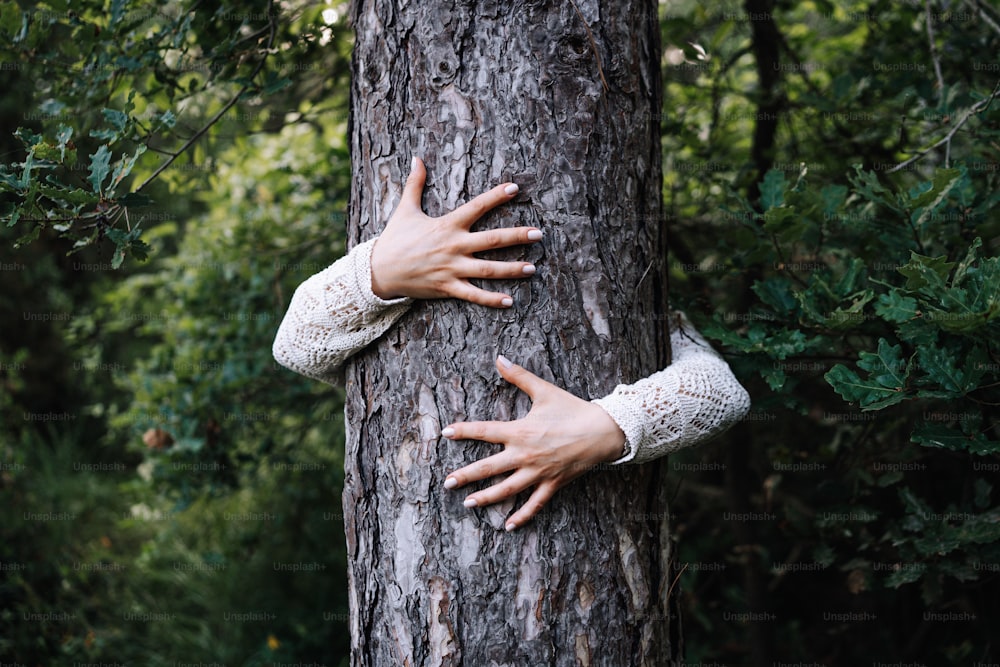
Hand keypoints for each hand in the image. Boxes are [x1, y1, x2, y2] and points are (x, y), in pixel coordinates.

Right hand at [370, 156, 541, 307]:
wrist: (378, 270)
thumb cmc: (395, 239)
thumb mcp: (405, 209)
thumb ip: (414, 183)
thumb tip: (415, 157)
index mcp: (447, 225)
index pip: (477, 207)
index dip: (496, 197)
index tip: (515, 189)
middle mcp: (453, 246)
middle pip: (492, 241)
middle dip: (517, 236)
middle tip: (539, 234)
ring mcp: (452, 268)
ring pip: (487, 270)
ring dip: (512, 269)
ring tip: (533, 268)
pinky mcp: (447, 287)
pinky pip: (473, 295)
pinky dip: (491, 299)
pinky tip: (509, 301)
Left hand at [440, 355, 626, 530]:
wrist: (603, 431)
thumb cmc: (572, 410)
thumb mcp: (544, 391)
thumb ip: (519, 376)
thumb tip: (500, 358)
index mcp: (520, 431)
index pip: (485, 431)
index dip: (464, 431)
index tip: (446, 433)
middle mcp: (525, 454)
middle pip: (489, 468)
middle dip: (466, 476)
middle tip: (447, 482)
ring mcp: (538, 472)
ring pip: (507, 489)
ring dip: (486, 497)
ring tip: (468, 504)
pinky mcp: (552, 484)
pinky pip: (534, 504)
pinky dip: (522, 516)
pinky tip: (508, 526)